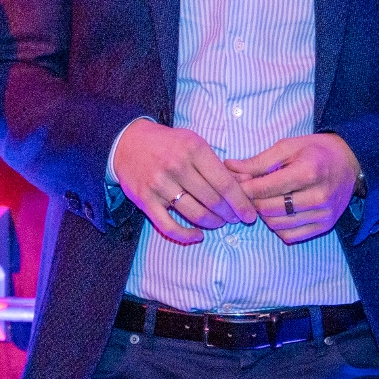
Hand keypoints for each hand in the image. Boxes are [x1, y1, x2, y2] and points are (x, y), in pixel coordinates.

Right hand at [111, 118, 256, 244]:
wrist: (128, 143)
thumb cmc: (170, 144)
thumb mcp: (197, 144)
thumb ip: (220, 165)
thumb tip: (248, 184)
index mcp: (194, 150)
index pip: (225, 183)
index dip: (241, 202)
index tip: (250, 214)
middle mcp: (177, 167)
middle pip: (212, 200)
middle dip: (229, 214)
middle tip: (236, 219)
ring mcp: (160, 184)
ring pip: (195, 213)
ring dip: (212, 223)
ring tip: (220, 222)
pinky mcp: (145, 200)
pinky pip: (168, 226)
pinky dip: (186, 235)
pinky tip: (198, 235)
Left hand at [226, 134, 361, 244]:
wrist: (350, 161)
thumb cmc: (316, 151)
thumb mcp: (288, 147)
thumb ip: (258, 161)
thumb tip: (228, 168)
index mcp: (308, 172)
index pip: (264, 189)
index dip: (244, 188)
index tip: (237, 183)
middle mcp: (318, 196)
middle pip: (267, 209)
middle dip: (252, 201)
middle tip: (251, 192)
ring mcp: (323, 214)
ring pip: (276, 224)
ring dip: (264, 215)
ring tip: (266, 200)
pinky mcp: (325, 226)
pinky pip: (290, 235)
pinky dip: (278, 227)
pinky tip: (280, 212)